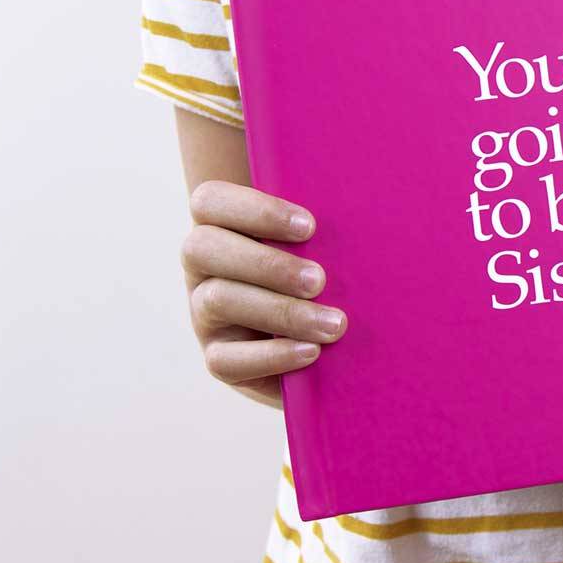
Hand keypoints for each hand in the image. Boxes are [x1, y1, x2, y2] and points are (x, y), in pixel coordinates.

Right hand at [180, 180, 346, 406]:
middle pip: (203, 248)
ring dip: (281, 311)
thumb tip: (360, 209)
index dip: (256, 210)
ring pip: (218, 300)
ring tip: (333, 324)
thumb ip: (320, 227)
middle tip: (320, 280)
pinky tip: (311, 352)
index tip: (310, 226)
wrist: (324, 337)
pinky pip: (223, 361)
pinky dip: (272, 356)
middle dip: (268, 264)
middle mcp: (203, 266)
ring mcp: (203, 312)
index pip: (210, 201)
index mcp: (221, 224)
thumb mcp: (319, 242)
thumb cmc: (324, 269)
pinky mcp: (217, 356)